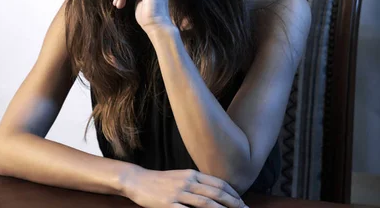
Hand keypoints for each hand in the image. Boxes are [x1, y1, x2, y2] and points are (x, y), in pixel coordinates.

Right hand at [122, 167, 247, 207]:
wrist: (137, 180)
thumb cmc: (159, 181)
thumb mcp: (180, 177)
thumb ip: (195, 183)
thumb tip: (215, 192)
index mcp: (191, 174)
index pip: (218, 183)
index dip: (233, 193)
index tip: (243, 203)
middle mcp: (187, 182)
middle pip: (216, 193)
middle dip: (234, 204)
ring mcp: (178, 193)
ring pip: (206, 203)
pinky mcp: (169, 205)